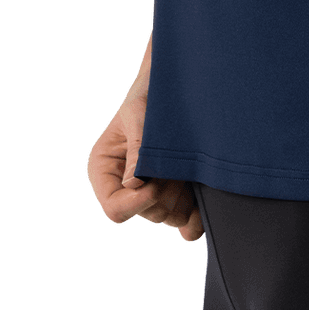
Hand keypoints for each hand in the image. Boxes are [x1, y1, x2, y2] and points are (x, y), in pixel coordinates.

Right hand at [86, 89, 203, 241]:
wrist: (176, 87)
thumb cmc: (149, 94)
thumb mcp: (138, 113)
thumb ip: (136, 146)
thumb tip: (134, 183)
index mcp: (105, 170)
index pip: (114, 209)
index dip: (136, 203)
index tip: (154, 184)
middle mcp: (126, 187)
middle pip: (147, 213)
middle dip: (165, 191)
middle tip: (176, 162)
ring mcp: (153, 193)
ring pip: (169, 217)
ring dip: (182, 196)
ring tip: (185, 165)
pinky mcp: (177, 195)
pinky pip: (187, 223)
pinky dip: (197, 215)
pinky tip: (202, 195)